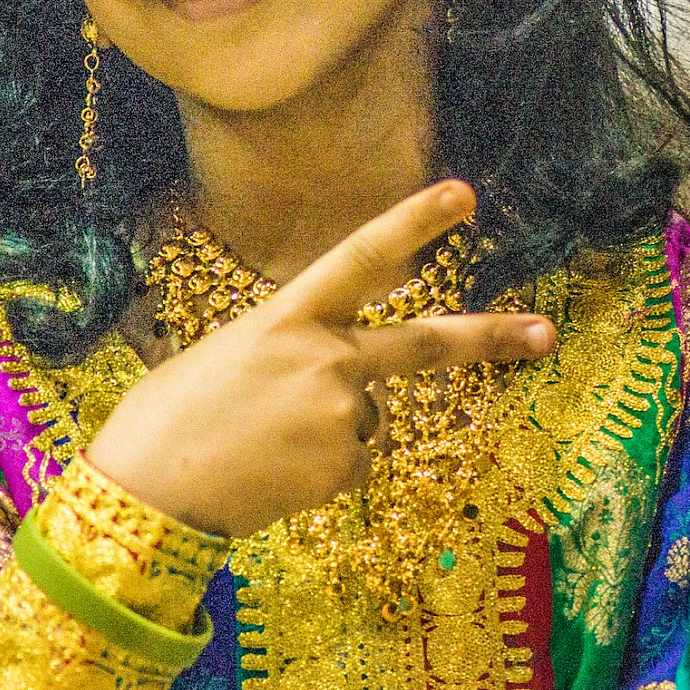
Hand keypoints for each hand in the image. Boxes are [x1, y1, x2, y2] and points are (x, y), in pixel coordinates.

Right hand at [86, 181, 554, 535]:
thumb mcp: (224, 354)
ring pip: (367, 417)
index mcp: (286, 318)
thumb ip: (290, 349)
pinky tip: (275, 473)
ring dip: (330, 429)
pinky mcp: (347, 467)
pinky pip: (355, 462)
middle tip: (545, 332)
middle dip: (492, 337)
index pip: (362, 256)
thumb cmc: (166, 420)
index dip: (415, 222)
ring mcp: (343, 414)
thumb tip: (336, 374)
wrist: (144, 496)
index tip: (463, 193)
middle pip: (427, 345)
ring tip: (264, 444)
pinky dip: (322, 469)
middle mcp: (327, 359)